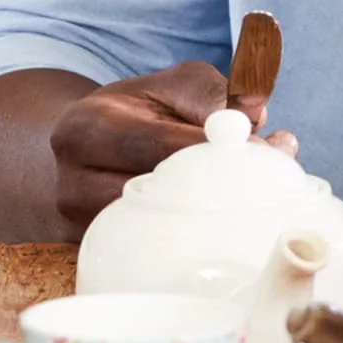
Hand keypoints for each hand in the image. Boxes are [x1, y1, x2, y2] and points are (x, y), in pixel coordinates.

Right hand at [44, 60, 279, 228]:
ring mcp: (82, 228)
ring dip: (215, 215)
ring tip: (255, 193)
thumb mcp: (172, 87)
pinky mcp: (102, 255)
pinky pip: (158, 249)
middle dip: (220, 186)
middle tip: (270, 178)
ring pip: (160, 229)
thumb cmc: (139, 115)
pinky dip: (200, 233)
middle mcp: (72, 183)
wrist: (89, 153)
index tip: (261, 149)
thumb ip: (214, 92)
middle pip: (156, 194)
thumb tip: (254, 111)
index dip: (212, 148)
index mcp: (84, 130)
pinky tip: (227, 215)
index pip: (155, 143)